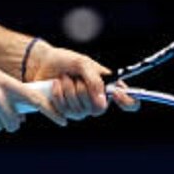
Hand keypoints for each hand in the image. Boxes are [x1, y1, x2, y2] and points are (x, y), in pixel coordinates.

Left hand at [25, 41, 139, 118]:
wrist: (43, 63)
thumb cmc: (67, 61)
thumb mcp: (83, 64)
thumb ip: (95, 80)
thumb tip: (102, 102)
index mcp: (108, 87)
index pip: (130, 103)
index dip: (128, 102)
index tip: (116, 92)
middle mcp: (97, 101)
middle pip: (98, 108)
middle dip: (83, 90)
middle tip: (75, 77)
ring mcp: (82, 109)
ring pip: (80, 111)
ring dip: (69, 90)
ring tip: (64, 78)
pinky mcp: (66, 112)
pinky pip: (65, 111)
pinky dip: (59, 95)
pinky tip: (55, 85)